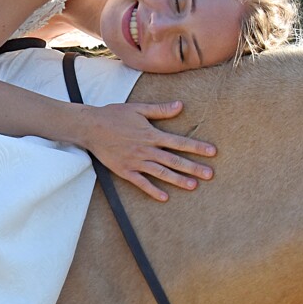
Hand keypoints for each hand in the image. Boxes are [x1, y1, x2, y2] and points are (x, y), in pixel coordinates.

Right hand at [77, 101, 215, 201]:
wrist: (90, 127)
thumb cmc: (114, 115)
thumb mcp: (138, 109)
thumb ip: (160, 110)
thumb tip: (180, 105)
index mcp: (151, 134)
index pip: (179, 142)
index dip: (197, 147)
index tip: (212, 152)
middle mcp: (146, 149)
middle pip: (174, 160)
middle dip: (193, 167)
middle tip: (210, 174)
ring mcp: (136, 161)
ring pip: (161, 172)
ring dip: (178, 180)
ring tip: (193, 186)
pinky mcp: (125, 171)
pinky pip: (141, 183)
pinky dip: (152, 190)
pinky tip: (164, 197)